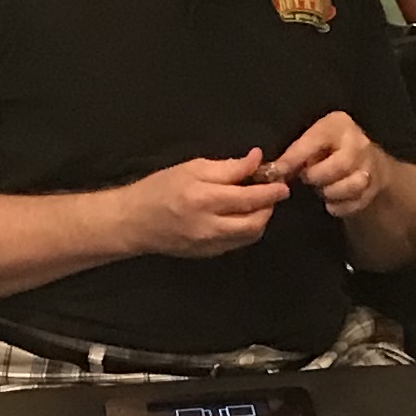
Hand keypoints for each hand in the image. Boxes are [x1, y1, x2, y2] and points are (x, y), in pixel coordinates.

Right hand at [115, 151, 288, 260]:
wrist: (134, 222)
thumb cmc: (159, 189)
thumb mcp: (192, 168)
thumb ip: (227, 168)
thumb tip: (256, 160)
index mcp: (204, 200)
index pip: (249, 198)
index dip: (271, 191)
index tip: (282, 182)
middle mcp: (209, 227)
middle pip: (255, 223)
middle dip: (269, 207)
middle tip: (272, 193)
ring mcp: (209, 245)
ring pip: (249, 236)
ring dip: (260, 219)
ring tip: (257, 203)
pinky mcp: (208, 254)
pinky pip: (237, 243)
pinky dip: (245, 229)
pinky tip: (240, 216)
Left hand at [268, 110, 392, 217]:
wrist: (364, 163)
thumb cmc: (329, 151)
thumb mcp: (312, 143)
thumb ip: (295, 154)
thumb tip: (272, 172)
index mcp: (338, 125)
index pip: (315, 141)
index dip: (295, 158)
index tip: (278, 171)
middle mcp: (358, 142)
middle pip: (340, 165)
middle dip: (318, 177)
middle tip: (308, 178)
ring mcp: (370, 165)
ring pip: (352, 185)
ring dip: (331, 193)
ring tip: (323, 189)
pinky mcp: (374, 187)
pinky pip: (355, 203)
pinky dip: (339, 206)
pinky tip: (332, 201)